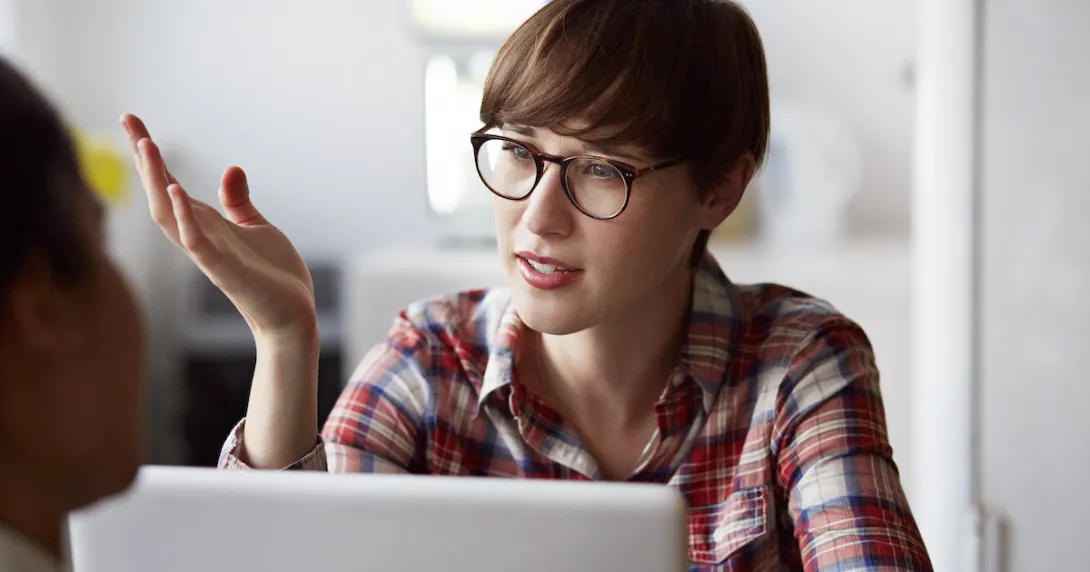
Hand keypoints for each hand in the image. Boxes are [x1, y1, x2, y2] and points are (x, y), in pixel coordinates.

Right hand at [121, 114, 316, 340]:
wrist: (292, 316)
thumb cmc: (273, 276)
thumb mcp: (256, 227)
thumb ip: (237, 201)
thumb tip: (231, 168)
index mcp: (206, 224)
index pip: (168, 184)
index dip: (150, 156)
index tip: (133, 121)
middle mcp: (199, 236)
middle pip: (159, 193)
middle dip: (144, 158)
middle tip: (128, 119)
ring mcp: (208, 254)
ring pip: (170, 215)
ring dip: (157, 181)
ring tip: (147, 145)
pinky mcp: (225, 271)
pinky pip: (196, 243)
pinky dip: (184, 218)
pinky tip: (176, 191)